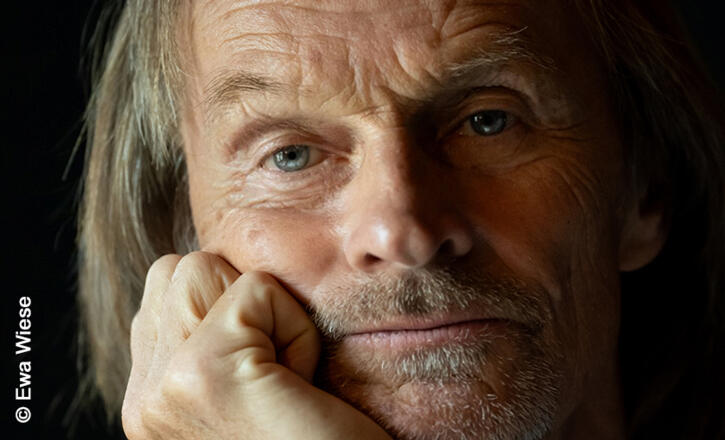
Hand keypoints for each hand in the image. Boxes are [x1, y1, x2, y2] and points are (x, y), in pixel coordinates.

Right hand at [122, 252, 391, 439]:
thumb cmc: (317, 437)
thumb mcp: (252, 384)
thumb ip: (213, 336)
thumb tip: (219, 275)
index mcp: (149, 397)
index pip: (167, 288)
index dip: (234, 307)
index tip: (268, 373)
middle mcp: (144, 396)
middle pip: (180, 269)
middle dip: (240, 300)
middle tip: (276, 373)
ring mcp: (163, 385)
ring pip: (203, 265)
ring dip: (265, 311)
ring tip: (284, 376)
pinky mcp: (201, 371)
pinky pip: (257, 288)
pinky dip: (296, 328)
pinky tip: (300, 385)